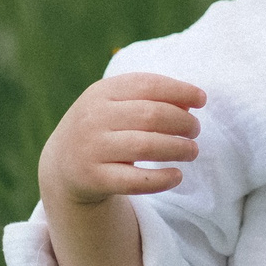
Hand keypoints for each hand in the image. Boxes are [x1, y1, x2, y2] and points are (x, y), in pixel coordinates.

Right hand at [37, 73, 207, 206]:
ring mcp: (91, 148)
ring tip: (192, 151)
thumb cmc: (105, 127)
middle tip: (195, 130)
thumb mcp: (118, 104)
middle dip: (183, 122)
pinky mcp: (94, 179)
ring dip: (178, 149)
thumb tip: (194, 100)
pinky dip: (162, 179)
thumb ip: (151, 98)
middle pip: (151, 115)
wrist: (63, 163)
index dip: (180, 90)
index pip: (147, 84)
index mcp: (102, 92)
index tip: (202, 100)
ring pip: (146, 147)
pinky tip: (176, 175)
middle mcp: (93, 118)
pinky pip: (135, 181)